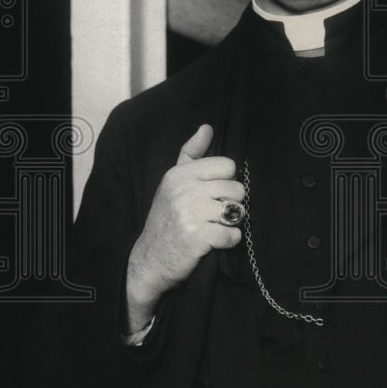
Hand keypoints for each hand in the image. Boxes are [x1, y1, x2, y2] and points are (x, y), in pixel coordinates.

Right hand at [125, 124, 243, 332]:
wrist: (149, 260)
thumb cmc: (167, 219)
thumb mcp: (173, 182)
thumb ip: (192, 153)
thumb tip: (207, 127)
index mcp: (180, 174)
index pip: (227, 166)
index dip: (225, 182)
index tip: (212, 195)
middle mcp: (184, 190)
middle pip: (237, 188)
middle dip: (231, 204)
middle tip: (214, 215)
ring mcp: (190, 214)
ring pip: (237, 210)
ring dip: (231, 223)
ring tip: (214, 227)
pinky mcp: (198, 238)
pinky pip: (233, 234)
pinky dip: (229, 241)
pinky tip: (214, 242)